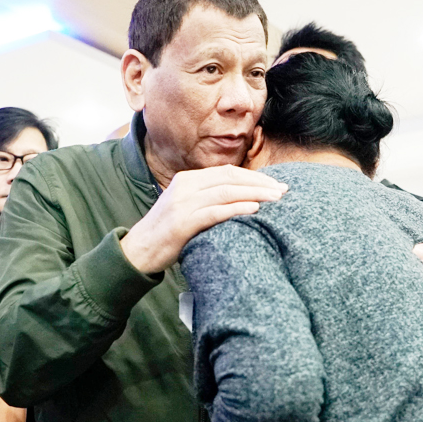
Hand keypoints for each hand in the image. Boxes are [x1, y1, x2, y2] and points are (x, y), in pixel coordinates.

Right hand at [120, 164, 286, 273]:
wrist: (139, 250)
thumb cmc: (168, 232)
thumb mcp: (186, 206)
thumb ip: (208, 198)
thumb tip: (243, 196)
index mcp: (187, 179)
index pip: (227, 172)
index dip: (254, 176)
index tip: (275, 183)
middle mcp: (185, 186)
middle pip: (230, 178)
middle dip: (260, 183)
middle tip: (283, 190)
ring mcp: (182, 203)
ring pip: (225, 192)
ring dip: (254, 194)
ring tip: (276, 199)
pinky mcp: (182, 222)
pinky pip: (214, 211)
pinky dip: (236, 208)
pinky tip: (254, 209)